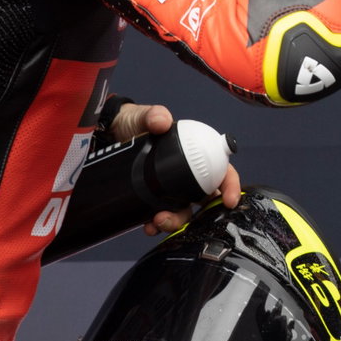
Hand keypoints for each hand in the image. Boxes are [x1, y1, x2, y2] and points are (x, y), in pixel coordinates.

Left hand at [109, 102, 241, 228]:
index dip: (230, 185)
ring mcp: (171, 189)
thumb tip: (162, 120)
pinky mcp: (154, 199)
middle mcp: (186, 174)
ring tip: (157, 222)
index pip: (221, 169)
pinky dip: (157, 225)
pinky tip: (148, 226)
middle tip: (183, 215)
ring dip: (175, 222)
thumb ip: (153, 115)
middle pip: (205, 198)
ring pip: (184, 211)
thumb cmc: (134, 123)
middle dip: (201, 215)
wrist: (109, 135)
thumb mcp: (143, 116)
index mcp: (194, 153)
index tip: (229, 200)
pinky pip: (162, 216)